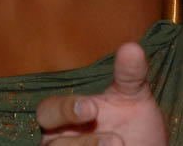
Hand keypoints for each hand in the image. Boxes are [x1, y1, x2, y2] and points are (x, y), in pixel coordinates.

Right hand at [36, 42, 166, 145]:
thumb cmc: (134, 125)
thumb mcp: (134, 98)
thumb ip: (130, 75)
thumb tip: (132, 47)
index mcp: (66, 117)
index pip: (48, 111)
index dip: (65, 110)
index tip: (93, 108)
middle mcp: (61, 141)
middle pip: (51, 144)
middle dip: (78, 143)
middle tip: (114, 140)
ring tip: (121, 145)